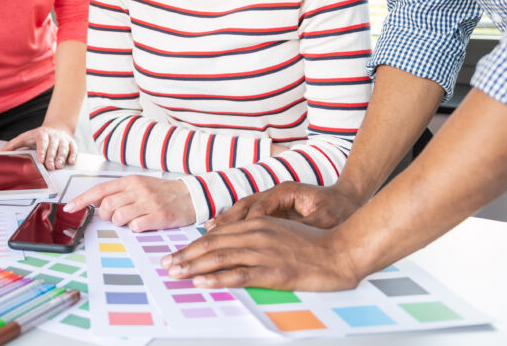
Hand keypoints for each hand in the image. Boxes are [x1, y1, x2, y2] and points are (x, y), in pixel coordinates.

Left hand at [0, 125, 76, 169]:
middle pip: (53, 146)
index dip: (42, 150)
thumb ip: (12, 146)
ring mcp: (63, 139)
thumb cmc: (38, 136)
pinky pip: (74, 149)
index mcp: (41, 134)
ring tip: (59, 166)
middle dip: (52, 157)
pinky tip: (71, 162)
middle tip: (50, 167)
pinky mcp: (71, 143)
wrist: (56, 127)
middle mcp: (53, 136)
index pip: (42, 142)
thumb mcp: (24, 138)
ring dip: (62, 157)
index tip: (41, 160)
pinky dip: (73, 155)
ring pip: (63, 148)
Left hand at [63, 175, 194, 231]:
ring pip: (118, 217)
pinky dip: (135, 228)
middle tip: (115, 217)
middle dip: (105, 215)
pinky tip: (143, 223)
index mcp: (130, 181)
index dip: (82, 200)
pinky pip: (135, 226)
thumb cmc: (162, 192)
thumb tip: (97, 203)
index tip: (69, 208)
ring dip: (120, 223)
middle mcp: (137, 189)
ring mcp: (147, 202)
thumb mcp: (139, 185)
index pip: (100, 190)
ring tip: (132, 219)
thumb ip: (120, 192)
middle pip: (106, 205)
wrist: (191, 196)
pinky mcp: (157, 216)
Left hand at [160, 216, 362, 291]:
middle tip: (165, 265)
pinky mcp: (273, 271)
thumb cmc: (313, 244)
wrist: (341, 252)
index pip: (217, 236)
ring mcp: (264, 253)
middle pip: (212, 245)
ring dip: (193, 266)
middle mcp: (256, 235)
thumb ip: (256, 234)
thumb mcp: (280, 232)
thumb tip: (232, 243)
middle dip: (185, 256)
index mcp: (257, 224)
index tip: (176, 254)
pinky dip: (217, 278)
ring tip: (175, 273)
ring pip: (220, 258)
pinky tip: (202, 282)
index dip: (193, 245)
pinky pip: (239, 275)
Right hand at [204, 182, 362, 231]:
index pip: (261, 207)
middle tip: (210, 232)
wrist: (348, 199)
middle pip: (246, 205)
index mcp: (287, 191)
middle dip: (228, 220)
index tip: (236, 236)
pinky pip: (249, 216)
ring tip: (209, 231)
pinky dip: (235, 224)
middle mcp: (275, 193)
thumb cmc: (339, 209)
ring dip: (227, 221)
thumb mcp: (326, 219)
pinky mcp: (273, 210)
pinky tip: (221, 232)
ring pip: (244, 209)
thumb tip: (291, 236)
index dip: (248, 223)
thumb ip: (306, 226)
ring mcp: (273, 200)